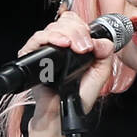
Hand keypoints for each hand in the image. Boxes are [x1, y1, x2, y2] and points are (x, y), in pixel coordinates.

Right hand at [17, 9, 118, 133]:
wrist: (62, 113)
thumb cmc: (76, 97)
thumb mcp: (99, 75)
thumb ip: (105, 56)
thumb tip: (104, 41)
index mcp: (73, 47)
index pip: (74, 23)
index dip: (83, 27)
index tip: (90, 41)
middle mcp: (58, 46)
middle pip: (64, 22)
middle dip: (78, 31)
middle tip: (85, 47)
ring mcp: (44, 50)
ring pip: (52, 27)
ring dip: (68, 34)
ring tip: (76, 49)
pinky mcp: (31, 56)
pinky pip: (37, 38)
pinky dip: (50, 38)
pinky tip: (62, 45)